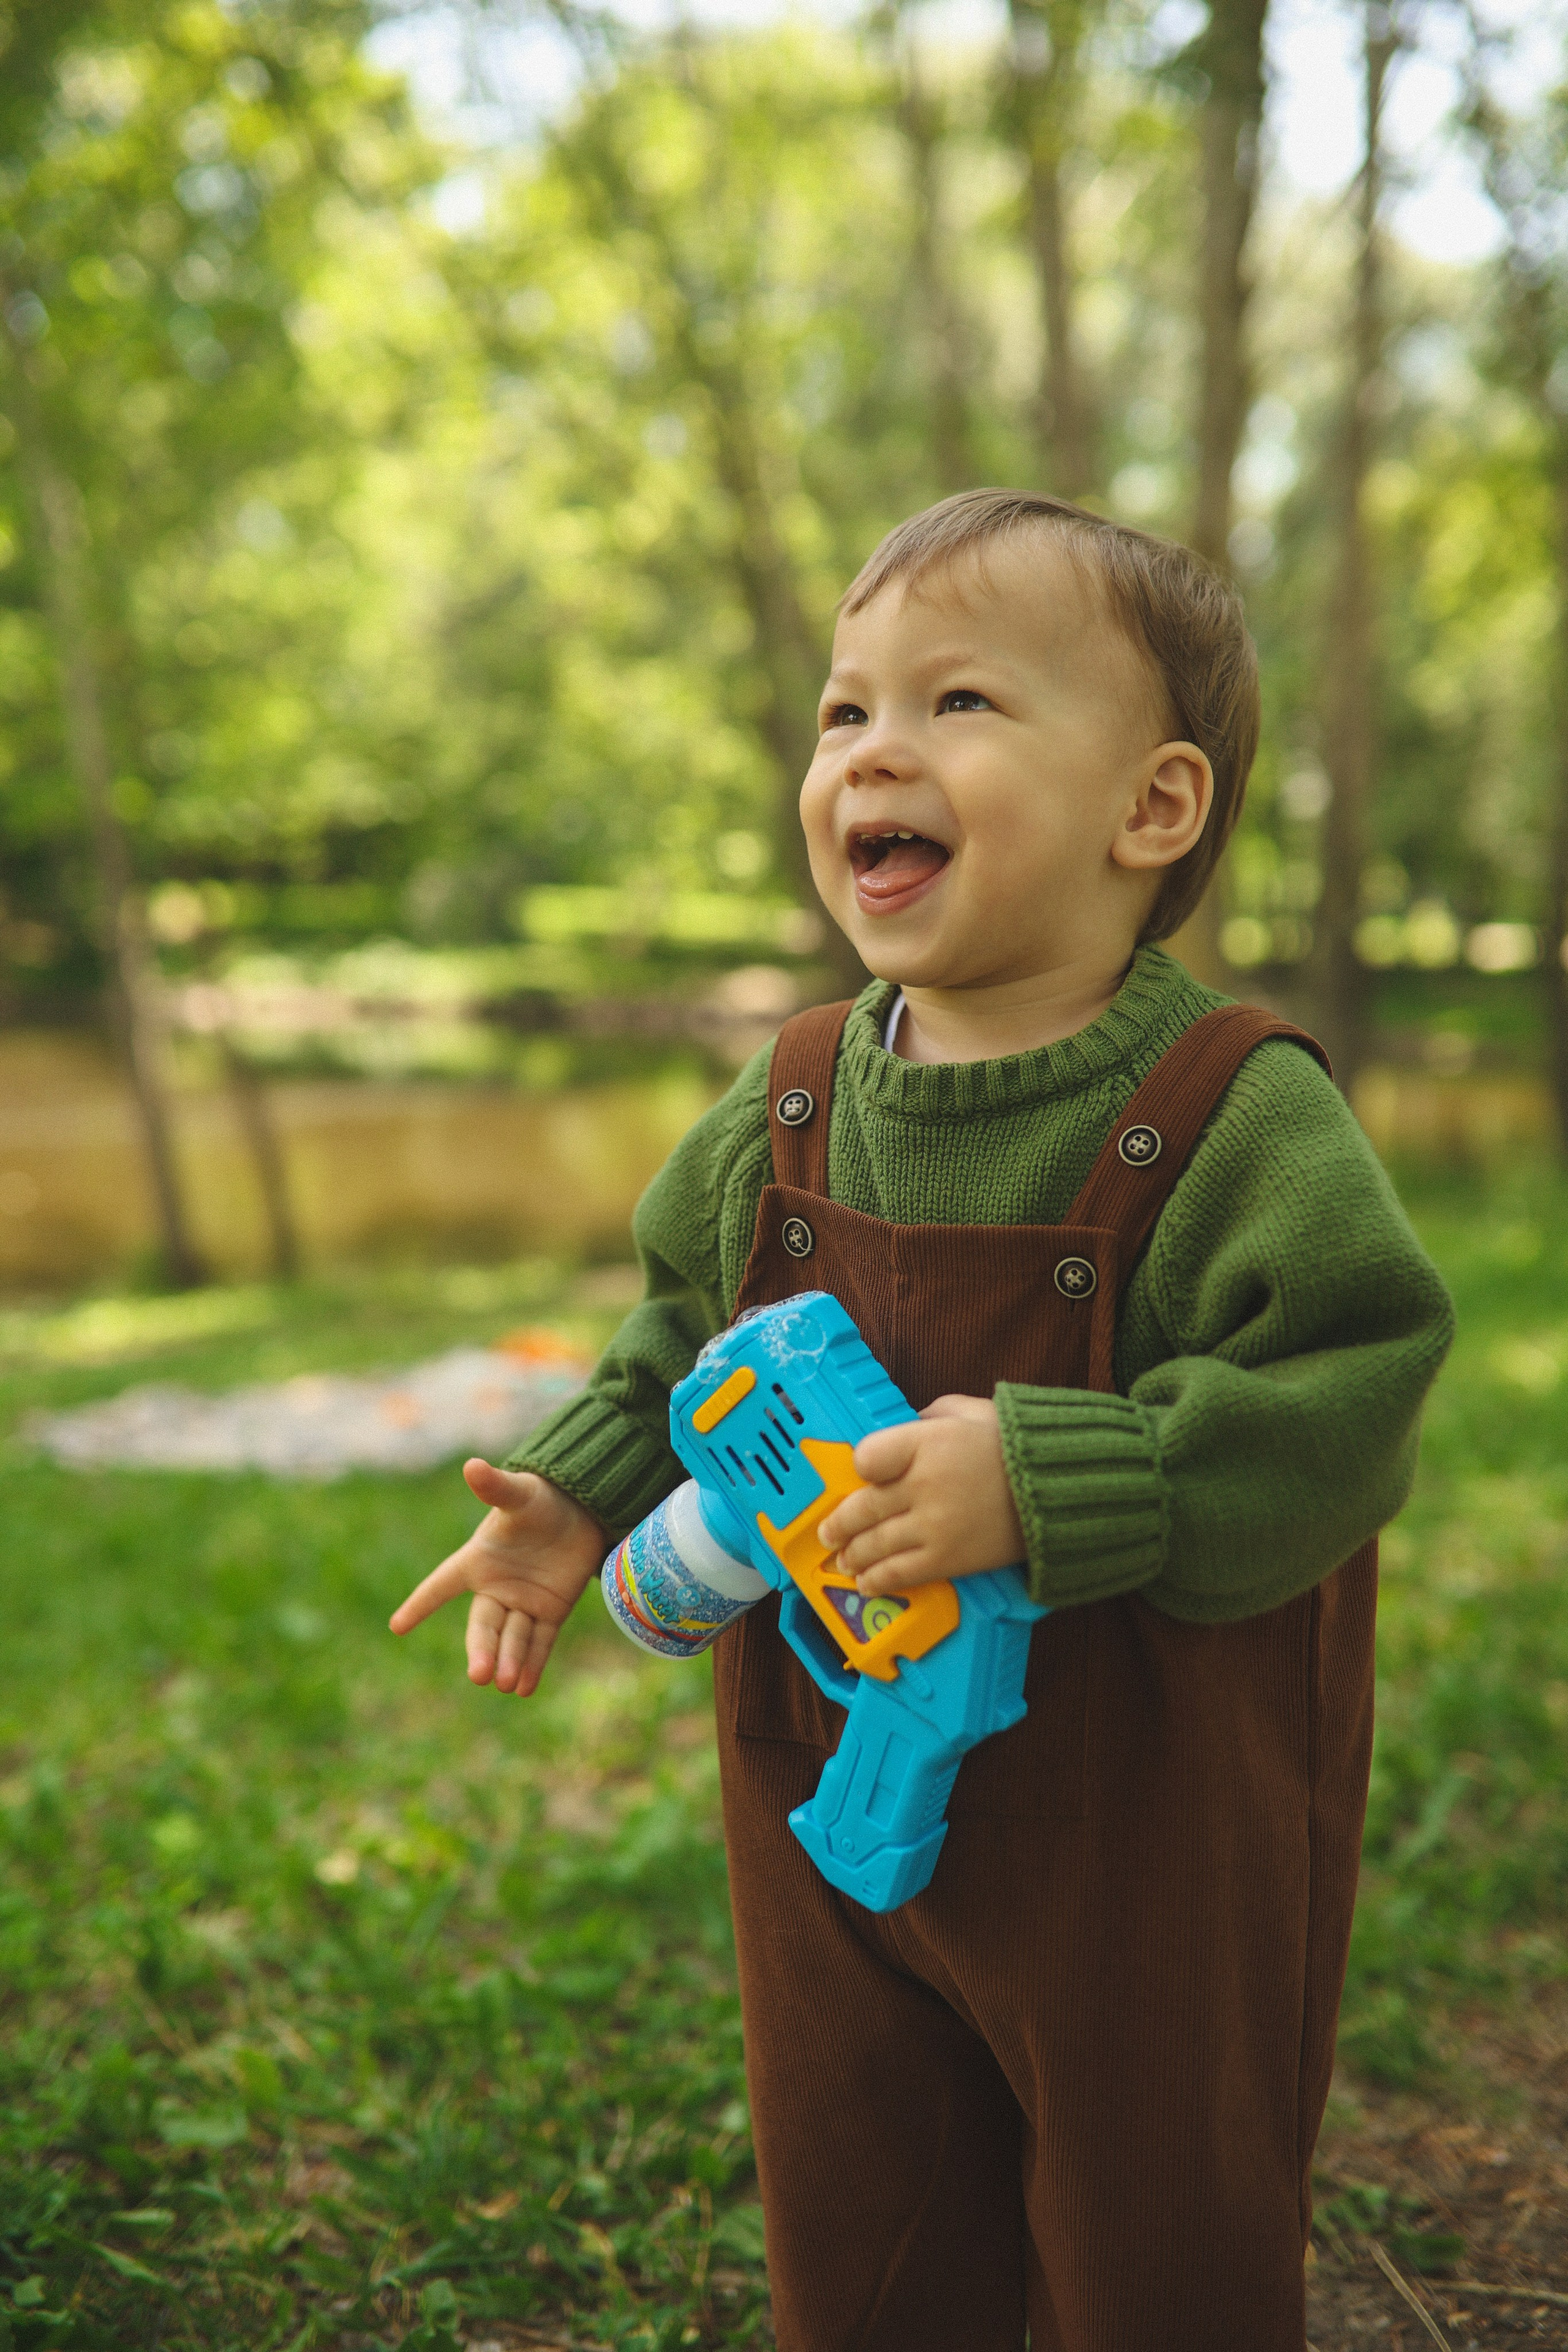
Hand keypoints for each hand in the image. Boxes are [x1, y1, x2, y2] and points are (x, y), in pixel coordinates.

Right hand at [389, 1460, 606, 1697]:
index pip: (441, 1585)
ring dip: (510, 1660)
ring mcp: (524, 1602)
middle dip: (481, 1649)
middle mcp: (496, 1587)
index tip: (397, 1626)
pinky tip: (526, 1688)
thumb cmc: (542, 1498)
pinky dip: (534, 1663)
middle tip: (480, 1674)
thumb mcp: (519, 1494)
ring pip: (513, 1637)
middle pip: (483, 1625)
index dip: (421, 1604)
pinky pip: (540, 1641)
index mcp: (478, 1561)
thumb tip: (471, 1466)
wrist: (582, 1508)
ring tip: (507, 1684)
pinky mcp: (552, 1610)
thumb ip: (495, 1488)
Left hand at [815, 1395, 1025, 1596]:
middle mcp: (921, 1485)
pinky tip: (866, 1583)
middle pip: (862, 1508)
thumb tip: (907, 1426)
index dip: (858, 1467)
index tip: (858, 1474)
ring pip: (875, 1545)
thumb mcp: (970, 1412)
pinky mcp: (948, 1559)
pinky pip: (900, 1574)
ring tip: (843, 1560)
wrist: (1059, 1489)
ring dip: (852, 1556)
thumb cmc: (1015, 1445)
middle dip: (839, 1524)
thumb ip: (931, 1417)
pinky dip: (877, 1581)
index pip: (867, 1457)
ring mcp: (932, 1526)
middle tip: (828, 1532)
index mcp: (924, 1443)